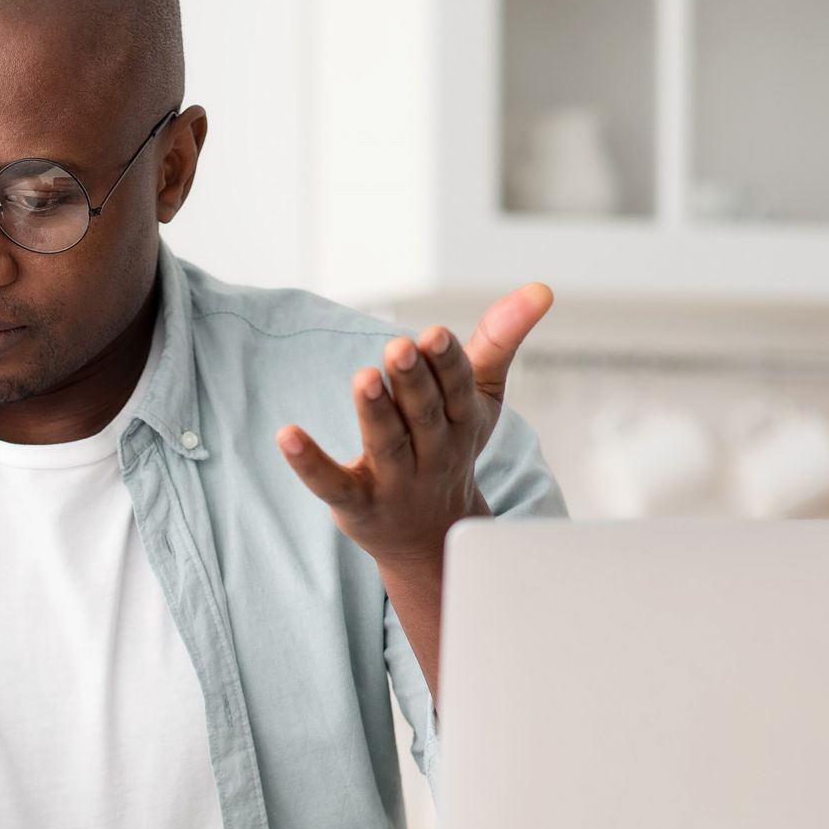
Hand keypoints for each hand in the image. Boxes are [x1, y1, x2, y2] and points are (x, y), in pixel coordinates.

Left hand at [274, 283, 553, 566]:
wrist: (432, 539)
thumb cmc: (452, 448)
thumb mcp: (481, 398)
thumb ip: (499, 342)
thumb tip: (541, 289)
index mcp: (462, 421)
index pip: (458, 389)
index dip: (447, 363)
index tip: (434, 334)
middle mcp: (433, 452)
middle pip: (424, 414)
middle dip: (413, 381)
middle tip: (398, 346)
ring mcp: (395, 481)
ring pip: (387, 445)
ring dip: (374, 412)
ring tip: (363, 379)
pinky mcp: (357, 504)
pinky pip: (332, 484)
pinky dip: (310, 463)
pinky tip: (287, 435)